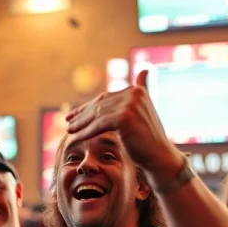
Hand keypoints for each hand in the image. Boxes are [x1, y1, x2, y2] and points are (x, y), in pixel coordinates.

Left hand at [65, 70, 182, 176]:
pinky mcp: (124, 117)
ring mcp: (130, 104)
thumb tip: (145, 69)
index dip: (89, 106)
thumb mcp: (144, 110)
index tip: (75, 113)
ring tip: (69, 130)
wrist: (159, 156)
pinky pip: (98, 125)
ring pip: (97, 115)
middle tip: (68, 121)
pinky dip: (85, 132)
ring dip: (81, 123)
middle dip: (82, 114)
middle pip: (100, 105)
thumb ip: (142, 90)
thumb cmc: (148, 139)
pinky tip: (75, 138)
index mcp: (137, 91)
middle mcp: (134, 94)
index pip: (106, 97)